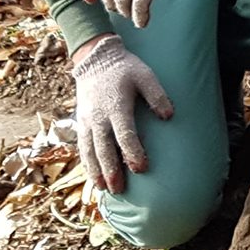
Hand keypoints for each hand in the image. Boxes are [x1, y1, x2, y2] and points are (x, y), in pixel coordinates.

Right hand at [71, 35, 173, 193]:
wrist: (96, 59)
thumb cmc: (125, 68)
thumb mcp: (145, 75)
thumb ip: (157, 95)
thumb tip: (169, 116)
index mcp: (116, 106)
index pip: (125, 135)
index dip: (133, 153)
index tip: (142, 168)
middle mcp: (98, 116)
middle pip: (104, 148)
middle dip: (111, 170)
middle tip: (119, 190)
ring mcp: (87, 120)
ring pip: (89, 150)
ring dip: (96, 171)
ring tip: (104, 189)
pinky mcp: (81, 122)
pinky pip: (82, 146)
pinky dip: (86, 162)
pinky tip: (93, 175)